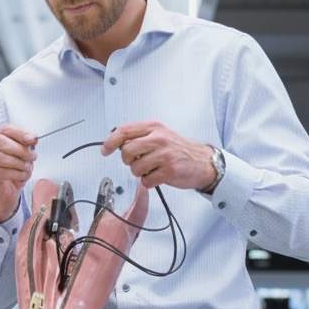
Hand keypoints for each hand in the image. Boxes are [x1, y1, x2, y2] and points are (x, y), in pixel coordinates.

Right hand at [0, 125, 36, 222]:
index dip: (21, 133)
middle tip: (33, 157)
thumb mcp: (22, 156)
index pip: (5, 129)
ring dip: (19, 162)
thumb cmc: (13, 171)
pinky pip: (1, 172)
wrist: (5, 194)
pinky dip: (16, 174)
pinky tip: (23, 176)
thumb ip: (26, 145)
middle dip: (20, 149)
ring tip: (29, 168)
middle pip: (0, 141)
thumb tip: (32, 138)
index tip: (34, 139)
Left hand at [100, 121, 216, 190]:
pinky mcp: (169, 171)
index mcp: (154, 127)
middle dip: (127, 161)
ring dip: (140, 173)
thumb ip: (140, 136)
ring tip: (152, 169)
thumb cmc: (179, 149)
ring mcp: (164, 155)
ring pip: (135, 168)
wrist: (203, 162)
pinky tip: (159, 176)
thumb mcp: (161, 134)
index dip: (111, 141)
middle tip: (136, 162)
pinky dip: (149, 182)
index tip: (105, 150)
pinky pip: (146, 181)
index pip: (124, 130)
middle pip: (127, 151)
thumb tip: (116, 142)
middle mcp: (159, 138)